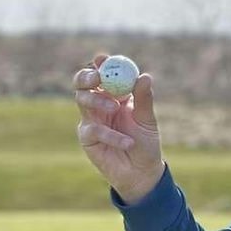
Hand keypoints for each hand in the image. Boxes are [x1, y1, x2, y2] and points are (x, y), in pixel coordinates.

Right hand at [72, 51, 164, 203]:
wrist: (142, 172)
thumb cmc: (146, 144)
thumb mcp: (147, 120)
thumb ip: (144, 98)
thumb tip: (145, 76)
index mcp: (115, 95)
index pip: (103, 74)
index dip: (100, 64)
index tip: (103, 58)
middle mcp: (99, 104)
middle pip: (82, 82)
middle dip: (87, 76)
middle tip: (97, 76)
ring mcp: (90, 119)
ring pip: (82, 100)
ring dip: (97, 99)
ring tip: (116, 108)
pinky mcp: (87, 137)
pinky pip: (93, 129)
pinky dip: (111, 134)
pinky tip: (127, 142)